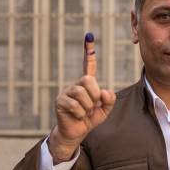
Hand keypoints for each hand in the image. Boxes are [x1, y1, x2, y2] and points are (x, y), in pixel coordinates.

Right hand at [48, 33, 115, 163]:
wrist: (77, 133)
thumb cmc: (90, 119)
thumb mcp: (105, 110)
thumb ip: (109, 100)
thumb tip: (105, 91)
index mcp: (87, 84)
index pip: (88, 65)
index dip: (88, 51)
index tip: (89, 36)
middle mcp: (75, 84)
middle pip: (88, 80)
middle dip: (94, 95)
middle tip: (92, 106)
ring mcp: (66, 92)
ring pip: (82, 93)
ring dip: (88, 107)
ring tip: (84, 112)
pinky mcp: (60, 101)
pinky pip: (75, 105)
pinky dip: (80, 114)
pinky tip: (77, 116)